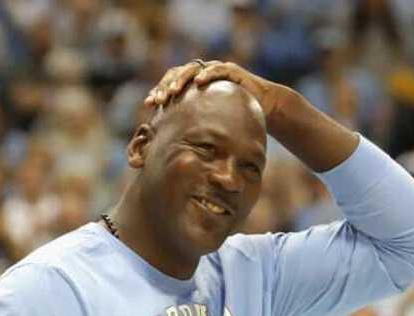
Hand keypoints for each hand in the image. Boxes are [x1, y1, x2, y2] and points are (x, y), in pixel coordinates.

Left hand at [145, 60, 286, 125]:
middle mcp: (202, 75)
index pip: (170, 84)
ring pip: (193, 68)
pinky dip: (207, 74)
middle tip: (158, 99)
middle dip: (166, 86)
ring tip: (173, 91)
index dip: (158, 92)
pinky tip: (198, 82)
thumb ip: (193, 130)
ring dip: (181, 79)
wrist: (264, 109)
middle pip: (178, 73)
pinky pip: (217, 69)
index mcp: (192, 85)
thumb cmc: (235, 120)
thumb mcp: (209, 126)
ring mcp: (216, 70)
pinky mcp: (232, 71)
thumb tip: (168, 150)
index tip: (148, 105)